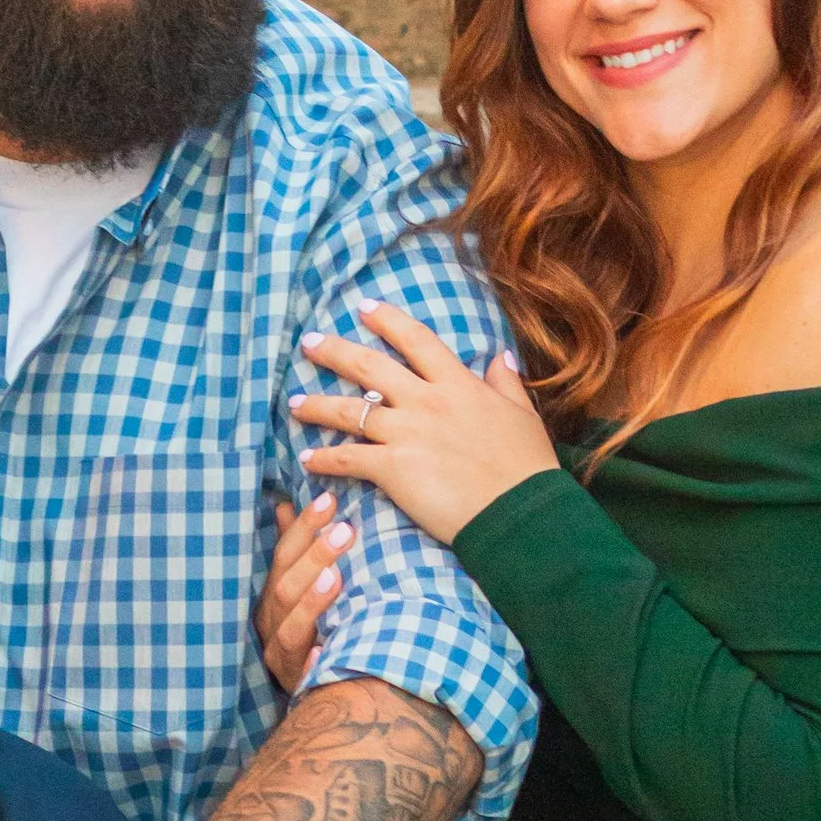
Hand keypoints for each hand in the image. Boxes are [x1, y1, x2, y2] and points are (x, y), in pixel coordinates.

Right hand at [256, 492, 354, 696]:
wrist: (309, 689)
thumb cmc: (306, 629)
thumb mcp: (296, 587)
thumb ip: (293, 550)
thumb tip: (284, 505)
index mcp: (270, 596)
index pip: (283, 556)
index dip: (303, 527)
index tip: (329, 500)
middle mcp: (270, 623)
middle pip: (285, 588)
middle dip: (313, 557)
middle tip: (345, 530)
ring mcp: (281, 655)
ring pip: (290, 628)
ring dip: (311, 602)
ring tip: (334, 578)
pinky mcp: (296, 683)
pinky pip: (303, 673)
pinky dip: (312, 661)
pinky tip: (323, 651)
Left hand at [291, 300, 558, 545]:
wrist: (519, 512)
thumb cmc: (527, 467)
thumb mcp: (523, 415)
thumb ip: (506, 383)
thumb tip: (499, 357)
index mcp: (458, 384)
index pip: (416, 340)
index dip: (387, 320)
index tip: (363, 308)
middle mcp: (426, 401)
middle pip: (369, 367)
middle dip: (334, 352)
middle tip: (308, 343)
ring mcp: (407, 434)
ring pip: (349, 411)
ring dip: (316, 405)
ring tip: (293, 403)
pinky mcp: (393, 469)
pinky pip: (348, 458)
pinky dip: (324, 459)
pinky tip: (306, 460)